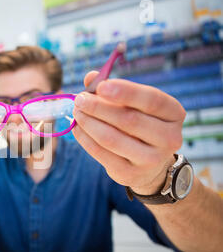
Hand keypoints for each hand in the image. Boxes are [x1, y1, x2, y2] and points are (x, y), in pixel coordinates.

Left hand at [72, 71, 185, 194]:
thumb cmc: (139, 125)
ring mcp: (151, 159)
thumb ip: (113, 89)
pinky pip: (101, 153)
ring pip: (112, 138)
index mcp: (174, 114)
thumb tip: (90, 77)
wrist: (149, 165)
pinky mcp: (130, 174)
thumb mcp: (134, 105)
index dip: (126, 92)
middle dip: (99, 107)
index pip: (152, 100)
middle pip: (129, 119)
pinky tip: (77, 128)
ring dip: (89, 123)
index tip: (101, 86)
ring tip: (77, 112)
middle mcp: (169, 138)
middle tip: (80, 99)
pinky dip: (85, 139)